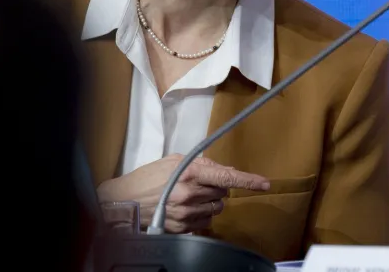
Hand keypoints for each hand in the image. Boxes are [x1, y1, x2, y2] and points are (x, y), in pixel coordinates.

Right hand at [97, 154, 269, 233]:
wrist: (123, 201)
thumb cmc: (147, 178)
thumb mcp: (175, 161)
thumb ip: (203, 164)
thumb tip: (226, 170)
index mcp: (190, 173)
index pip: (227, 177)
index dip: (248, 181)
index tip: (265, 183)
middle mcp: (191, 194)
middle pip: (223, 194)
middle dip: (217, 189)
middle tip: (199, 185)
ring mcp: (186, 213)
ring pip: (216, 209)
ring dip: (209, 202)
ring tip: (189, 197)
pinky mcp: (182, 228)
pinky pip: (204, 222)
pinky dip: (199, 215)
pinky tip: (184, 209)